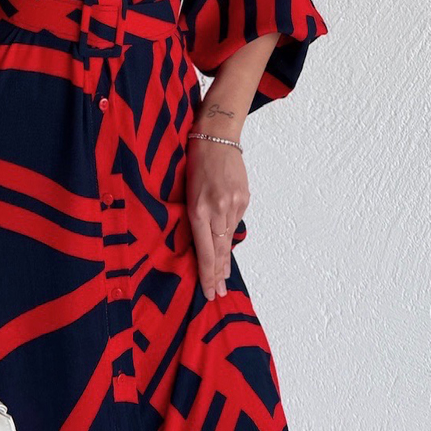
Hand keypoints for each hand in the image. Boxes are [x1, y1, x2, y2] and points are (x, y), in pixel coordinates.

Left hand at [186, 134, 249, 301]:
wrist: (217, 136)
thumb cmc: (193, 162)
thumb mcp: (185, 191)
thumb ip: (193, 217)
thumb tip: (200, 243)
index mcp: (198, 209)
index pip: (205, 251)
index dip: (207, 274)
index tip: (209, 292)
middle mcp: (218, 210)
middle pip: (220, 251)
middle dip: (218, 275)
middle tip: (218, 294)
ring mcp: (234, 205)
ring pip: (229, 239)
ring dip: (225, 259)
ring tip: (223, 277)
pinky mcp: (244, 199)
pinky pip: (234, 223)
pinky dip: (229, 234)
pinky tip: (226, 246)